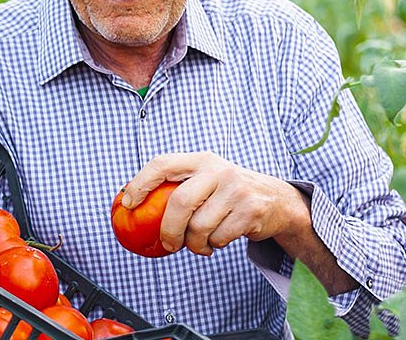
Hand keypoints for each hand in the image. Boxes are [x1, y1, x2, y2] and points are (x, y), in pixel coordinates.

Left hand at [120, 152, 310, 256]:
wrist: (277, 201)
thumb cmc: (228, 192)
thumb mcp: (207, 179)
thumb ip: (180, 186)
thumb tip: (135, 207)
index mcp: (201, 160)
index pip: (162, 164)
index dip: (140, 183)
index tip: (128, 204)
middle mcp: (218, 171)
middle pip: (180, 202)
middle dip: (169, 229)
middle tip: (166, 244)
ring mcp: (236, 190)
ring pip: (199, 226)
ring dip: (194, 243)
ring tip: (199, 243)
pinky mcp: (250, 211)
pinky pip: (218, 238)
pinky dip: (212, 245)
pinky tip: (217, 241)